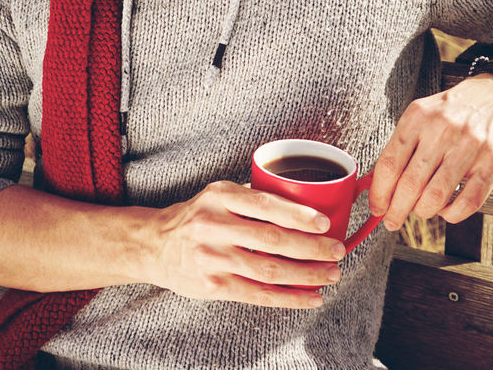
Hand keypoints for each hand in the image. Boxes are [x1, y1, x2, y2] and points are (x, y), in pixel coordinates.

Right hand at [143, 180, 346, 308]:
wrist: (155, 246)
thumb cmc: (196, 217)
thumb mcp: (216, 195)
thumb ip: (250, 198)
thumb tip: (302, 202)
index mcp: (218, 197)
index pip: (265, 205)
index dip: (297, 215)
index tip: (323, 222)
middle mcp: (213, 226)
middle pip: (272, 239)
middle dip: (311, 247)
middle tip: (336, 249)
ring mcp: (212, 258)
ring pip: (269, 270)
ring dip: (306, 274)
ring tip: (330, 273)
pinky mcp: (213, 286)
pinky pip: (259, 295)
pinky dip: (289, 298)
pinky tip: (311, 297)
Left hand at [369, 75, 492, 230]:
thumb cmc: (458, 109)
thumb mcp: (424, 114)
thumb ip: (402, 145)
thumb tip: (377, 183)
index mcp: (418, 116)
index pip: (389, 163)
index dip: (379, 193)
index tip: (376, 208)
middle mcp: (443, 129)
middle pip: (410, 184)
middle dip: (396, 210)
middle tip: (392, 221)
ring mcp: (471, 146)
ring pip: (436, 196)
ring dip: (423, 212)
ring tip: (420, 212)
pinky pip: (468, 201)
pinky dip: (452, 214)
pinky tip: (446, 210)